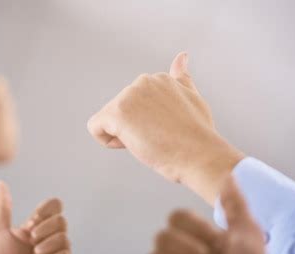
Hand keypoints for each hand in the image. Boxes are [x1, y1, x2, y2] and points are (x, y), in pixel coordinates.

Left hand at [0, 181, 74, 253]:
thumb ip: (3, 207)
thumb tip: (0, 183)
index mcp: (37, 230)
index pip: (55, 208)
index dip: (45, 211)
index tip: (31, 222)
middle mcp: (49, 242)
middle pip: (62, 221)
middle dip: (44, 231)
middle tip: (30, 245)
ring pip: (65, 239)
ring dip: (45, 248)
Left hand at [87, 52, 243, 203]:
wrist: (199, 155)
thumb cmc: (198, 135)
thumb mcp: (193, 99)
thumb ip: (182, 80)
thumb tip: (181, 57)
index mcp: (159, 78)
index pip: (138, 106)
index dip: (149, 125)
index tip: (168, 131)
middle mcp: (143, 81)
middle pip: (122, 114)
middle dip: (135, 130)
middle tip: (160, 138)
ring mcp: (129, 95)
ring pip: (109, 122)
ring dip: (125, 137)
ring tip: (150, 140)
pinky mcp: (116, 113)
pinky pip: (95, 128)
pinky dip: (108, 141)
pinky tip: (132, 144)